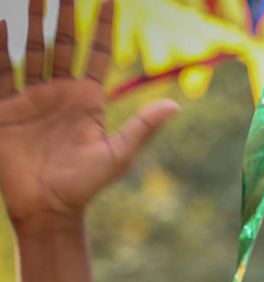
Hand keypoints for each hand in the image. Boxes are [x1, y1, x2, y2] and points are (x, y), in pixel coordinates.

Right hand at [0, 0, 177, 235]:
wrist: (47, 209)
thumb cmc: (84, 186)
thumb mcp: (116, 155)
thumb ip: (142, 128)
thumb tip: (176, 106)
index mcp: (87, 100)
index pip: (97, 52)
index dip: (102, 25)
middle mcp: (59, 92)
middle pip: (61, 42)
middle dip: (63, 11)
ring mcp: (32, 97)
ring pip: (32, 48)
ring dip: (32, 19)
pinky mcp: (6, 108)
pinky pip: (2, 69)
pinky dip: (0, 47)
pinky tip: (0, 21)